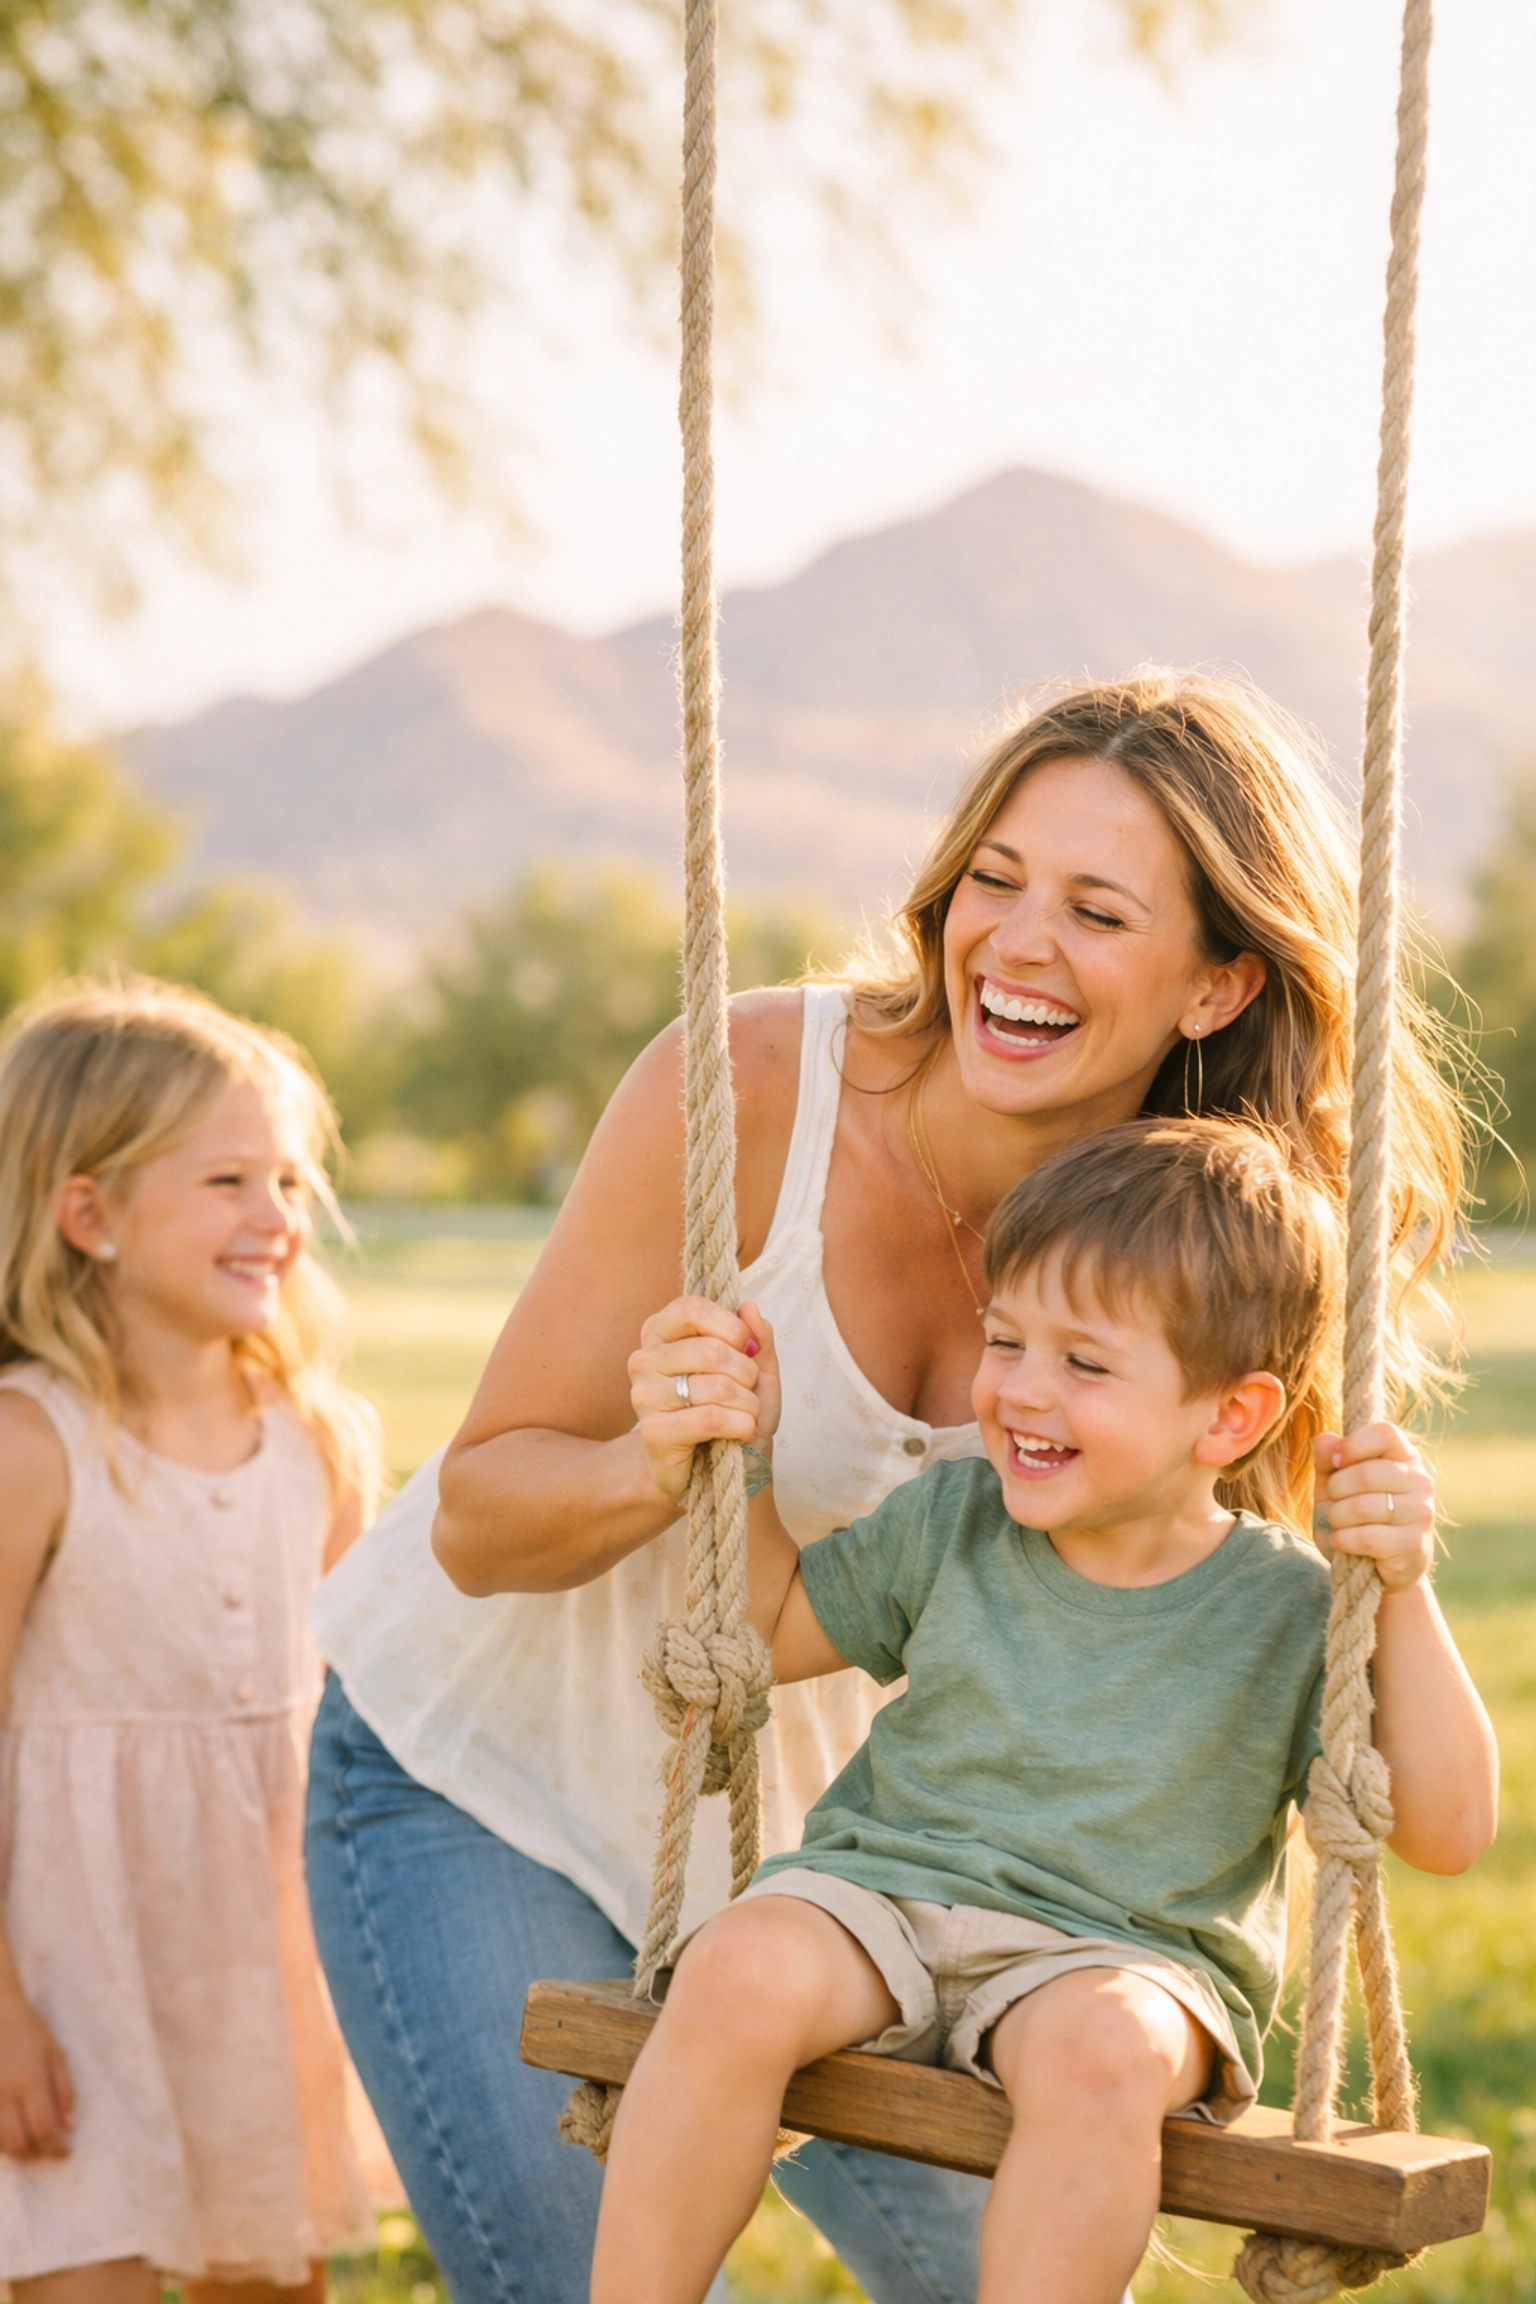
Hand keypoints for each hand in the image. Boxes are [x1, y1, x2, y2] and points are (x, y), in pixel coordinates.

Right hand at [0, 1989, 73, 2157]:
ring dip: (16, 2150)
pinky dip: (0, 2140)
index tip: (65, 2152)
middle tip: (47, 2150)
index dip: (56, 2148)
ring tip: (31, 2143)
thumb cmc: (28, 2030)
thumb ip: (64, 2090)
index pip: (45, 2128)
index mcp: (30, 2080)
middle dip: (36, 2153)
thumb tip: (69, 2127)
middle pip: (18, 2142)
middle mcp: (4, 2094)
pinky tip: (10, 2132)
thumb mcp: (55, 2054)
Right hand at [630, 1296, 781, 1506]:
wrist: (721, 1470)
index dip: (731, 1327)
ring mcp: (644, 1396)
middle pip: (711, 1350)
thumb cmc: (734, 1412)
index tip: (747, 1349)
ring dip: (748, 1404)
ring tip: (747, 1415)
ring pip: (716, 1387)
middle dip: (747, 1374)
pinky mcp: (653, 1433)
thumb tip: (749, 1307)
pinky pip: (711, 1419)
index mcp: (661, 1332)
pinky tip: (743, 1433)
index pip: (691, 1308)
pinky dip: (741, 1426)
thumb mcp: (757, 1370)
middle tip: (749, 1391)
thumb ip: (757, 1337)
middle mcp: (644, 1359)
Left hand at [1312, 1424, 1434, 1591]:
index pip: (1385, 1433)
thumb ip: (1328, 1461)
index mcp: (1403, 1456)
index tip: (1336, 1463)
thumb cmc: (1353, 1517)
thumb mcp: (1333, 1485)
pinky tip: (1341, 1541)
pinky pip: (1367, 1537)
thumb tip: (1324, 1439)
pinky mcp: (1414, 1544)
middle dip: (1336, 1489)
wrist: (1375, 1568)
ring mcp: (1421, 1513)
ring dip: (1337, 1517)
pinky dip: (1343, 1539)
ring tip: (1336, 1523)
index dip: (1353, 1445)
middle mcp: (1420, 1481)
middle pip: (1367, 1472)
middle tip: (1332, 1502)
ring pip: (1364, 1506)